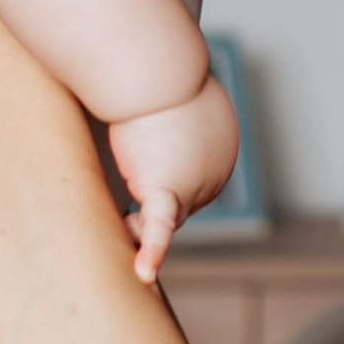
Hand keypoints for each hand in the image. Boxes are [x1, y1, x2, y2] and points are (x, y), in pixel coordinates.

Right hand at [109, 69, 238, 282]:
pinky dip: (151, 252)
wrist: (159, 70)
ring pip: (165, 220)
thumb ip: (173, 110)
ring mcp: (197, 187)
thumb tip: (156, 94)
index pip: (193, 185)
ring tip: (121, 230)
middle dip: (153, 208)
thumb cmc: (162, 72)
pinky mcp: (169, 191)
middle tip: (124, 216)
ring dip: (140, 229)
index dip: (162, 188)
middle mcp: (217, 174)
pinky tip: (142, 273)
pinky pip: (159, 229)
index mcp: (222, 151)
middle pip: (180, 205)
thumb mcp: (177, 94)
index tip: (139, 188)